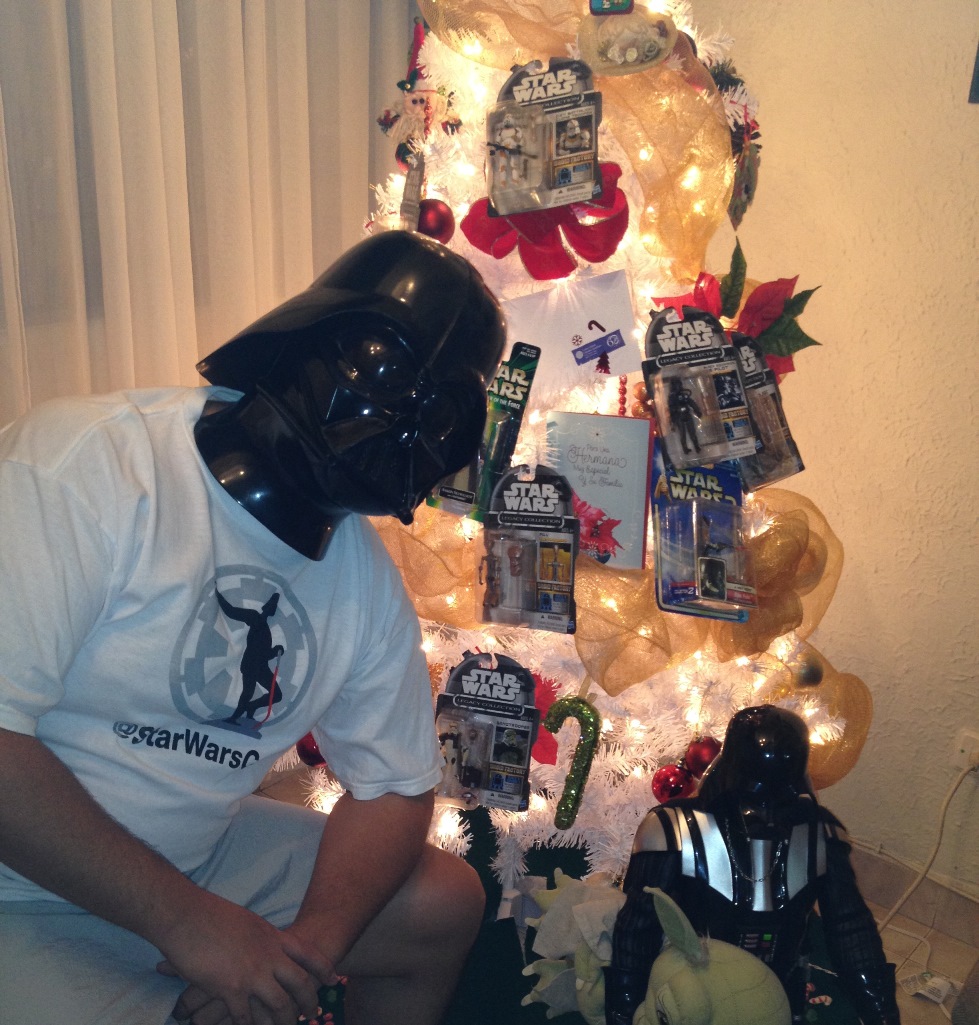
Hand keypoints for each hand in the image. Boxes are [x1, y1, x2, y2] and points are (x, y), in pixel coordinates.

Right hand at [156, 897, 336, 1024]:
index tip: (333, 980)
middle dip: (308, 1002)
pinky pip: (247, 1016)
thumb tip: (266, 946)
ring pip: (279, 1005)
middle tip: (311, 1014)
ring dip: (284, 1020)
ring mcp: (252, 973)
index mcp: (272, 936)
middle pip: (300, 983)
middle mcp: (268, 955)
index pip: (307, 953)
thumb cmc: (210, 915)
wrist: (186, 915)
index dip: (323, 968)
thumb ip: (260, 938)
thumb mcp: (247, 922)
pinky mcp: (231, 988)